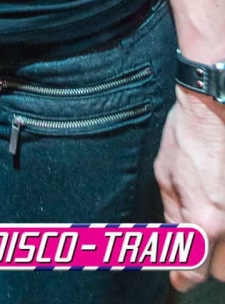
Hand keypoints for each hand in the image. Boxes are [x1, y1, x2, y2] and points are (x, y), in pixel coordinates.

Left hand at [155, 91, 224, 290]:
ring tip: (202, 220)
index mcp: (204, 220)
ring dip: (218, 246)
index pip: (195, 270)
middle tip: (188, 242)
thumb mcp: (166, 178)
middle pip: (221, 270)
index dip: (181, 276)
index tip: (175, 275)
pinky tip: (213, 201)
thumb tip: (171, 240)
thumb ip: (172, 216)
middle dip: (204, 262)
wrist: (214, 109)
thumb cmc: (186, 138)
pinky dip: (224, 224)